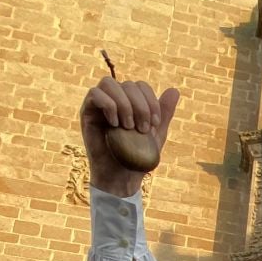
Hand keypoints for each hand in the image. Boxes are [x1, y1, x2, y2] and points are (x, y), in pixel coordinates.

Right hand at [80, 76, 179, 198]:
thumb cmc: (137, 156)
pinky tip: (115, 125)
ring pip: (109, 83)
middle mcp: (113, 99)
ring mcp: (98, 104)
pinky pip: (94, 94)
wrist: (121, 177)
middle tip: (142, 129)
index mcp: (129, 101)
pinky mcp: (86, 112)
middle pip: (127, 84)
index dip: (150, 101)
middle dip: (140, 106)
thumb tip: (175, 90)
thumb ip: (163, 112)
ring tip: (128, 127)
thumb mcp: (156, 133)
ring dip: (124, 104)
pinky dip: (108, 105)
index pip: (140, 85)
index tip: (155, 124)